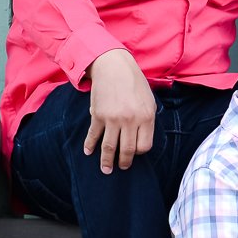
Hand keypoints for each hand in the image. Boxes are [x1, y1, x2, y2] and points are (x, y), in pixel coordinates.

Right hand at [85, 49, 156, 173]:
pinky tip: (88, 152)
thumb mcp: (149, 101)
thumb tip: (140, 140)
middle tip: (121, 168)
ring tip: (106, 170)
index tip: (135, 152)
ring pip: (109, 147)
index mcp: (146, 117)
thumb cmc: (134, 83)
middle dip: (124, 163)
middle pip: (127, 150)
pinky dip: (90, 146)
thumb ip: (147, 120)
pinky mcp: (98, 115)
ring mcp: (113, 119)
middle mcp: (130, 120)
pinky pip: (94, 135)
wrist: (113, 67)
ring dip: (106, 162)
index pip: (144, 146)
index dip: (139, 152)